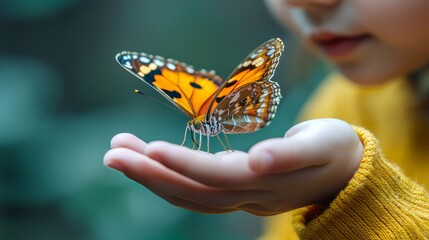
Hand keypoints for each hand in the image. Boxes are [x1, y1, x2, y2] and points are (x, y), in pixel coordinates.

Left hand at [103, 118, 362, 215]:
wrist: (345, 172)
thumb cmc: (337, 149)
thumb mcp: (325, 144)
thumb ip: (291, 154)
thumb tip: (256, 159)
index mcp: (267, 182)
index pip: (216, 177)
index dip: (183, 165)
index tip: (147, 150)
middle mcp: (247, 195)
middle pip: (191, 191)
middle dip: (149, 173)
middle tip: (111, 153)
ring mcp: (240, 196)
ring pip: (188, 194)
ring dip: (150, 176)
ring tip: (118, 153)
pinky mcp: (236, 190)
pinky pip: (195, 190)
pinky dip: (168, 178)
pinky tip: (147, 161)